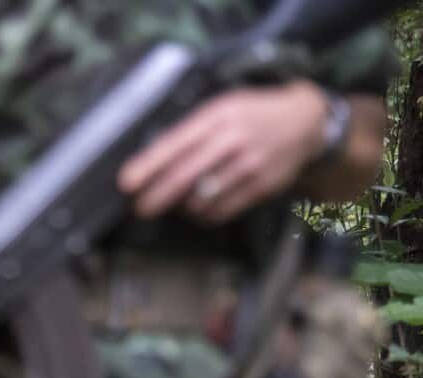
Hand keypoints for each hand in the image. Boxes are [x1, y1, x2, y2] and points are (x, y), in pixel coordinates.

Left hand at [119, 80, 326, 223]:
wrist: (305, 120)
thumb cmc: (251, 114)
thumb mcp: (220, 108)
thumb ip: (190, 130)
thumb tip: (150, 160)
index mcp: (217, 116)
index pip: (174, 144)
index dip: (147, 166)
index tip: (126, 183)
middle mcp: (233, 140)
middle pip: (184, 176)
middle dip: (155, 197)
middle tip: (139, 208)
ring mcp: (250, 164)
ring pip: (202, 198)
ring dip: (180, 207)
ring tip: (172, 205)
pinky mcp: (263, 186)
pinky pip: (223, 210)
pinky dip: (203, 215)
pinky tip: (196, 210)